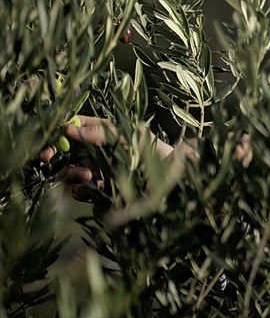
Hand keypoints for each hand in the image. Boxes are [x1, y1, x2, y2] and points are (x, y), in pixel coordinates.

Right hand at [39, 115, 181, 201]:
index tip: (48, 137)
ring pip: (67, 170)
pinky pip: (78, 190)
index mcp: (100, 131)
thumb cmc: (155, 149)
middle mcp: (94, 150)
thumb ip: (99, 132)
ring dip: (70, 172)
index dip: (56, 131)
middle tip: (48, 157)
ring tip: (86, 174)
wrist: (173, 177)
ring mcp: (95, 170)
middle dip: (52, 153)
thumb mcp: (128, 135)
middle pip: (62, 150)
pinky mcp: (99, 189)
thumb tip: (68, 130)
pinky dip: (79, 189)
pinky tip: (90, 186)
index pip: (71, 127)